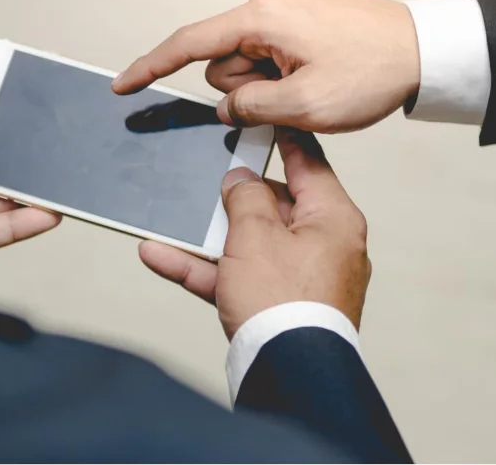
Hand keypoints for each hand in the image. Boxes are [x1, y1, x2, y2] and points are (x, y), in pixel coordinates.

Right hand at [112, 0, 418, 132]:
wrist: (424, 49)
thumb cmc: (373, 70)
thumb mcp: (305, 107)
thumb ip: (251, 109)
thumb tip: (229, 108)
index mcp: (262, 16)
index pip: (190, 44)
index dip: (152, 66)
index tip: (122, 86)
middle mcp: (267, 0)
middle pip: (222, 63)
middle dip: (248, 91)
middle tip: (299, 96)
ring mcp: (284, 5)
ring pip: (247, 63)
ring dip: (271, 85)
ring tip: (316, 84)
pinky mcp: (299, 14)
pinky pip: (270, 53)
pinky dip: (284, 74)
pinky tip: (318, 77)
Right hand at [139, 129, 369, 338]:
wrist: (288, 375)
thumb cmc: (284, 304)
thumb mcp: (255, 233)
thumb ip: (245, 196)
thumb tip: (241, 179)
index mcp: (334, 218)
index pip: (308, 163)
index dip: (281, 139)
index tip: (264, 120)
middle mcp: (324, 246)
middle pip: (274, 205)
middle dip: (232, 197)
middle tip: (204, 175)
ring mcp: (301, 279)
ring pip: (248, 245)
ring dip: (206, 236)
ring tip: (168, 220)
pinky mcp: (278, 307)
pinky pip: (237, 277)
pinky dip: (204, 268)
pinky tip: (161, 255)